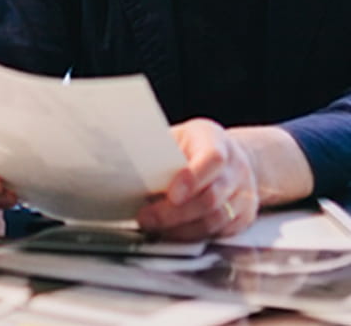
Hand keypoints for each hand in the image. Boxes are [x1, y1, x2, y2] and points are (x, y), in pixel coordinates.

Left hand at [136, 118, 257, 239]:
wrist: (234, 156)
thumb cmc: (196, 145)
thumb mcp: (177, 136)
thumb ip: (158, 150)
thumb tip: (123, 164)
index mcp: (216, 141)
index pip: (212, 160)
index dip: (192, 180)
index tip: (170, 195)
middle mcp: (236, 167)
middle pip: (211, 197)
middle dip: (175, 213)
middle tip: (147, 218)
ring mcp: (244, 192)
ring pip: (216, 219)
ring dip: (182, 228)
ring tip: (156, 227)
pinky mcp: (246, 214)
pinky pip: (222, 231)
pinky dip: (196, 234)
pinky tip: (175, 231)